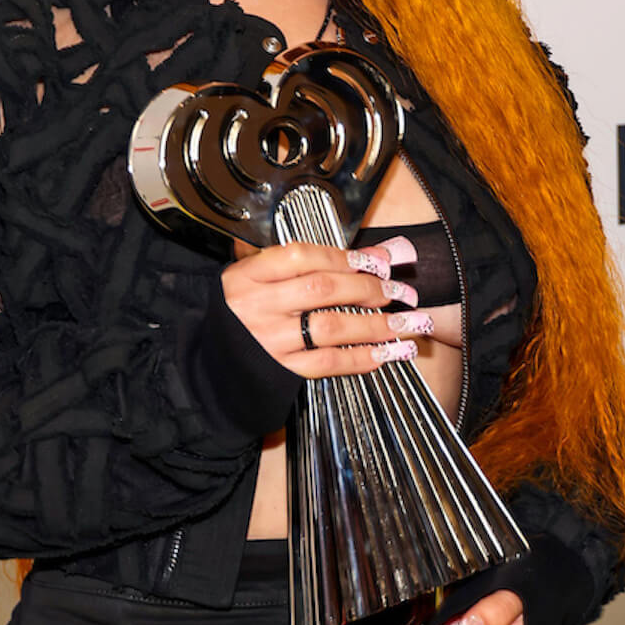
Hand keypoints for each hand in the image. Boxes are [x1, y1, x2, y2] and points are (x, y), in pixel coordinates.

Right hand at [222, 236, 436, 377]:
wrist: (214, 361)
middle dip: (370, 288)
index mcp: (248, 275)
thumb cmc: (245, 310)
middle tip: (402, 291)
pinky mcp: (281, 370)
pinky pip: (328, 363)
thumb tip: (381, 254)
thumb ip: (315, 262)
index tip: (379, 261)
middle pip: (322, 290)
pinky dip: (362, 358)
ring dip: (377, 325)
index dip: (345, 257)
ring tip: (410, 323)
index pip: (301, 256)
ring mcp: (269, 340)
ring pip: (331, 328)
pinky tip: (388, 352)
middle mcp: (257, 306)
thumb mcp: (263, 277)